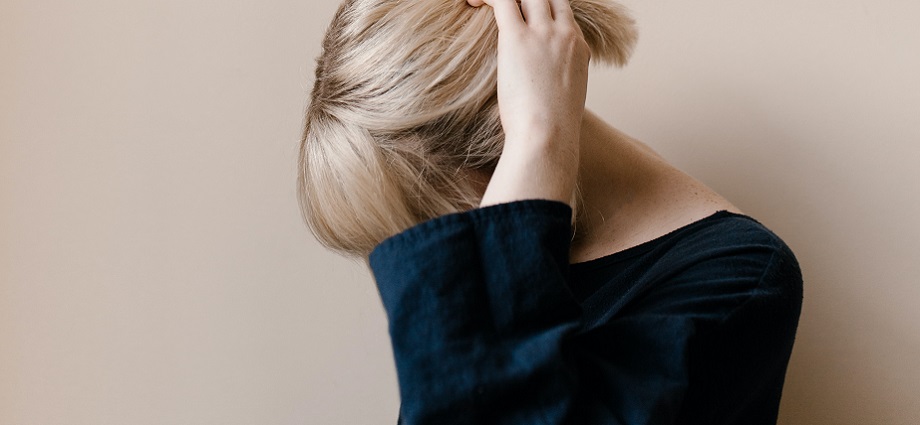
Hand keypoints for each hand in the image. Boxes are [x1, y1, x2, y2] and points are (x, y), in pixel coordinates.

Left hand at [470, 0, 590, 206]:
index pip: (563, 14)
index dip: (542, 12)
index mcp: (579, 50)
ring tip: (482, 4)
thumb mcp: (562, 103)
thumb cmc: (551, 132)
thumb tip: (537, 95)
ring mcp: (544, 33)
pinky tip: (472, 2)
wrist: (549, 137)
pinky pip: (502, 0)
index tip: (523, 20)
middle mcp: (565, 35)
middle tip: (506, 9)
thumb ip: (553, 87)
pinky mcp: (517, 38)